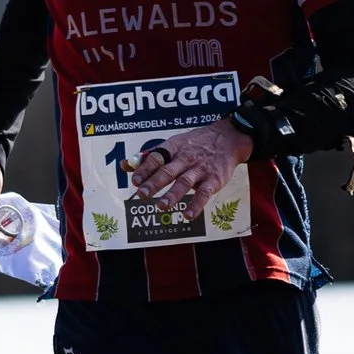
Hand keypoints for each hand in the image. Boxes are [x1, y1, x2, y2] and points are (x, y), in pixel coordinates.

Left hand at [130, 117, 252, 214]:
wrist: (228, 138)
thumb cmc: (195, 144)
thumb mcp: (173, 144)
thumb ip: (149, 157)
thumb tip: (124, 165)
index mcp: (173, 148)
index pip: (156, 158)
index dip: (144, 170)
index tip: (135, 181)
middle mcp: (185, 158)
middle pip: (168, 171)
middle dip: (154, 183)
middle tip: (141, 195)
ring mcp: (200, 169)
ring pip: (185, 182)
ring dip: (173, 194)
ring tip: (161, 206)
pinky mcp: (214, 179)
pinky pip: (205, 193)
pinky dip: (196, 204)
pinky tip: (188, 215)